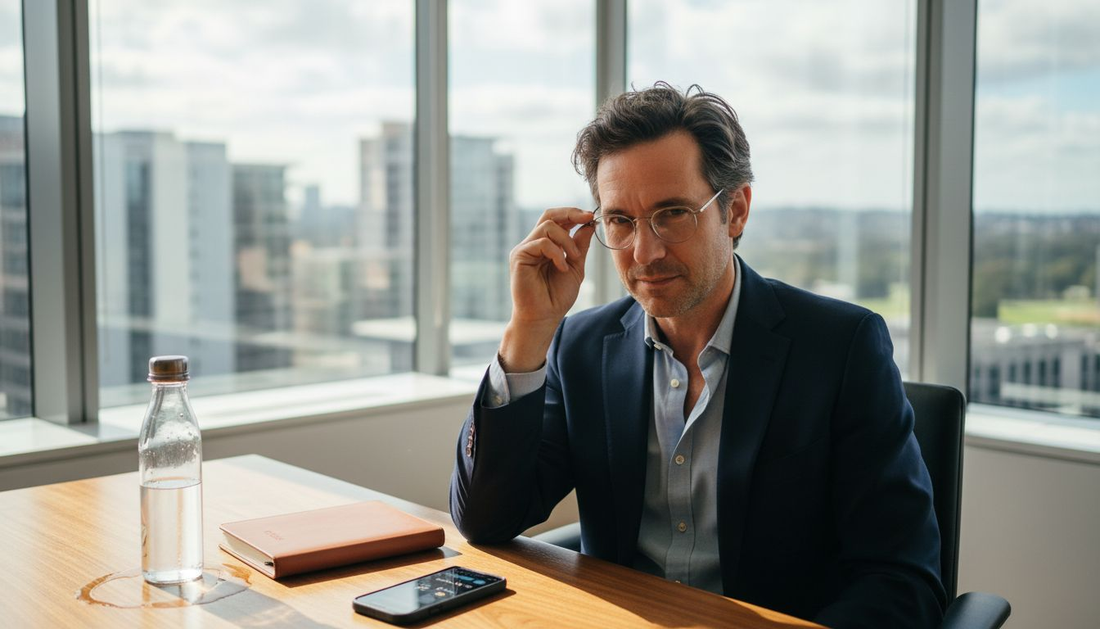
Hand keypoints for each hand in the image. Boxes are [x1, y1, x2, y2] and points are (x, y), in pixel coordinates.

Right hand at [499, 207, 594, 371]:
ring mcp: (525, 249)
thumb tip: (588, 225)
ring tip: (574, 258)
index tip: (591, 216)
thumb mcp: (575, 267)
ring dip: (567, 240)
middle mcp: (533, 244)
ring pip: (547, 226)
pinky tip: (562, 268)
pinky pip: (541, 242)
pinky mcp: (519, 256)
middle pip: (549, 215)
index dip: (574, 214)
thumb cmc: (557, 297)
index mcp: (546, 245)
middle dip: (570, 213)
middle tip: (587, 217)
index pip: (557, 220)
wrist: (544, 317)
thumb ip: (579, 246)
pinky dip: (556, 253)